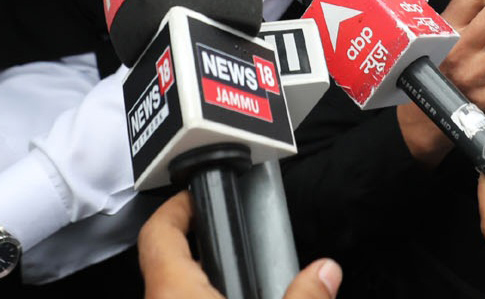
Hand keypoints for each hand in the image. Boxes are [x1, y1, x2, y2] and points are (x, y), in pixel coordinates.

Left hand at [139, 192, 341, 298]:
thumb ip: (303, 298)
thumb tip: (326, 271)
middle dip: (193, 240)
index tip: (196, 195)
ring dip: (196, 275)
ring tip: (230, 270)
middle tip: (222, 228)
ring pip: (169, 288)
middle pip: (163, 258)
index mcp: (174, 292)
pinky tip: (225, 298)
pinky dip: (198, 295)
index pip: (158, 232)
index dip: (175, 206)